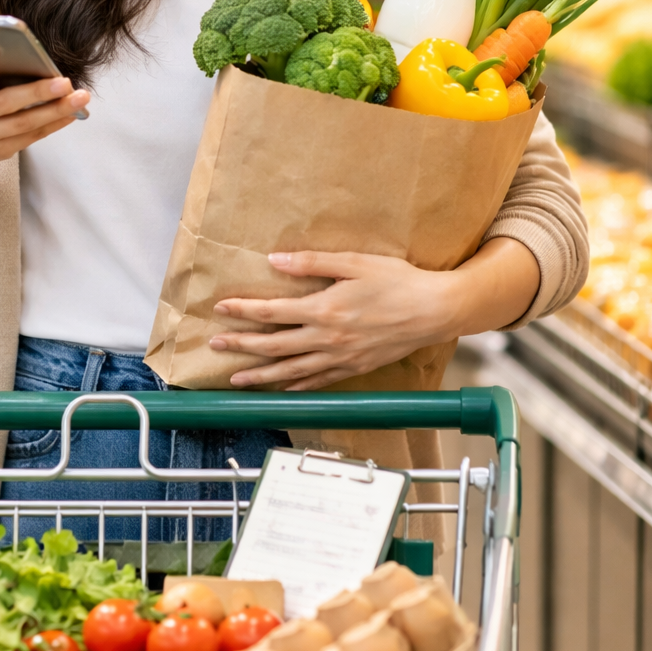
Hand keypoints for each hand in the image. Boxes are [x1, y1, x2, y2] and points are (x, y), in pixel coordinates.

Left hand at [209, 238, 539, 389]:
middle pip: (274, 346)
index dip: (244, 311)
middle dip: (242, 346)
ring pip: (292, 371)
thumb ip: (313, 262)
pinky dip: (296, 387)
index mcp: (325, 309)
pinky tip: (283, 389)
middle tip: (215, 346)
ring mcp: (341, 358)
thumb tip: (276, 261)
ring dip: (262, 375)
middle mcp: (328, 339)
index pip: (273, 312)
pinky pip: (318, 382)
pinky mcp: (355, 369)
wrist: (435, 311)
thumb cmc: (398, 282)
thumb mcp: (355, 262)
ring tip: (237, 379)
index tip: (221, 309)